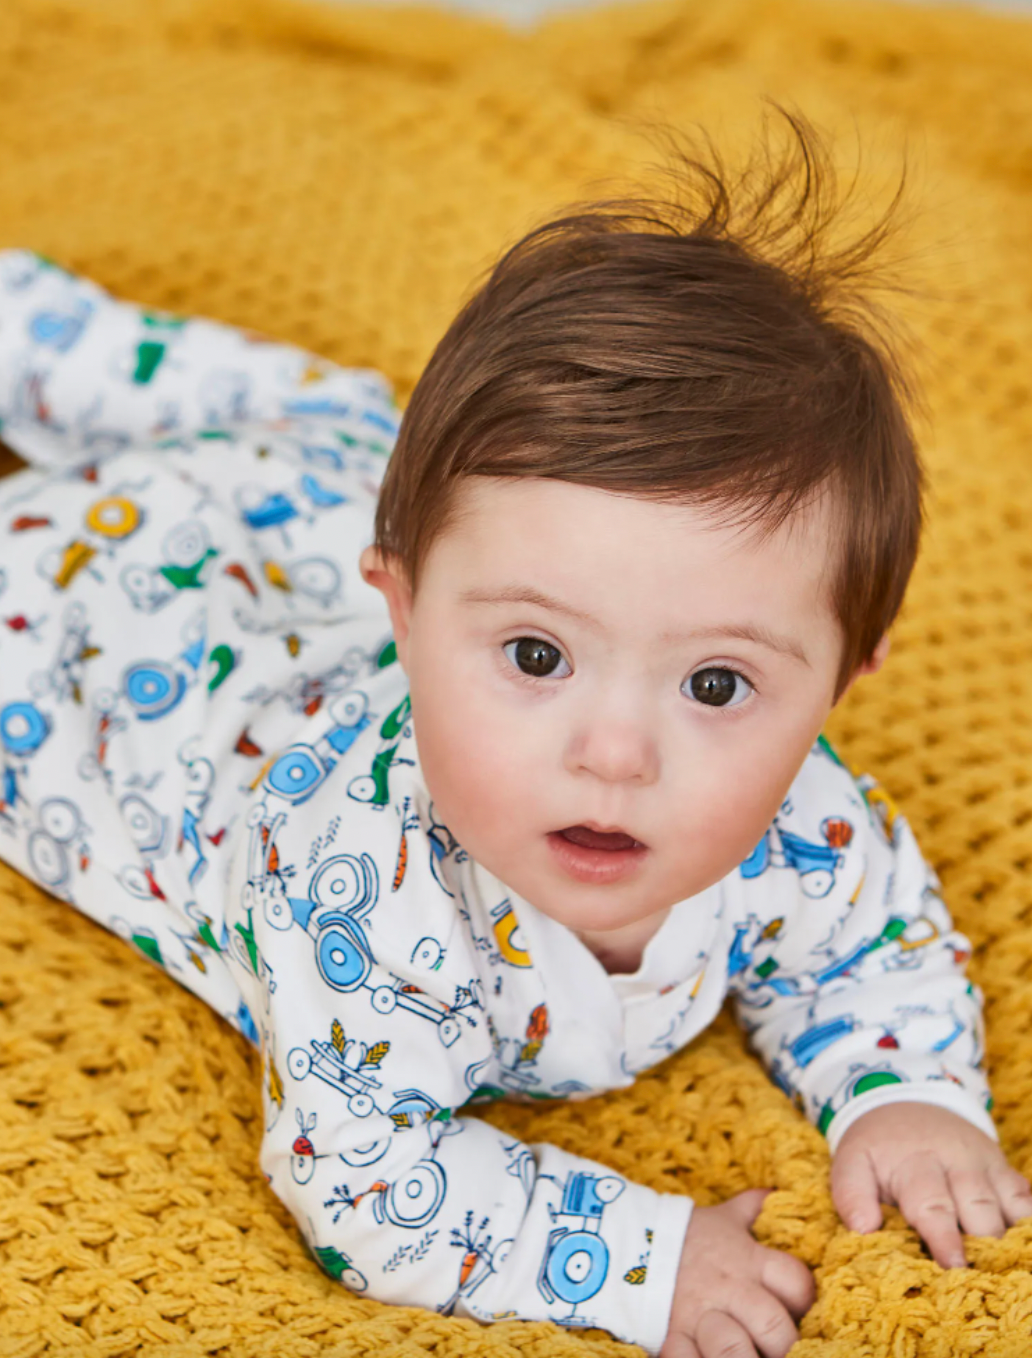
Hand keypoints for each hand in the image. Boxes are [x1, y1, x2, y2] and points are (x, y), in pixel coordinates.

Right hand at [660, 1188, 814, 1357]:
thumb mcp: (720, 1218)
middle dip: (784, 1345)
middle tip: (780, 1350)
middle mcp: (731, 1290)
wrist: (626, 1241)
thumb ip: (749, 1208)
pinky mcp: (674, 1339)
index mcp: (747, 1260)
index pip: (796, 1281)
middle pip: (775, 1326)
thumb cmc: (682, 1235)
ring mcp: (703, 1318)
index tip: (798, 1310)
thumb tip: (773, 1193)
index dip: (804, 1300)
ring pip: (737, 1351)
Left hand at [830, 1101, 1031, 1268]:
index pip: (931, 1205)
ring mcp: (984, 1163)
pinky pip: (1025, 1196)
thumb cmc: (877, 1145)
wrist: (902, 1100)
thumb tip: (864, 1229)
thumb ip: (852, 1194)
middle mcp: (956, 1161)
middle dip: (984, 1243)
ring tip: (1009, 1266)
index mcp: (915, 1162)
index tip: (953, 1265)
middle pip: (979, 1207)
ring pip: (1010, 1203)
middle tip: (984, 1277)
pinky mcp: (1003, 1168)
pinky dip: (1027, 1219)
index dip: (944, 1238)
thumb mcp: (852, 1161)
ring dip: (1010, 1237)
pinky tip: (1023, 1243)